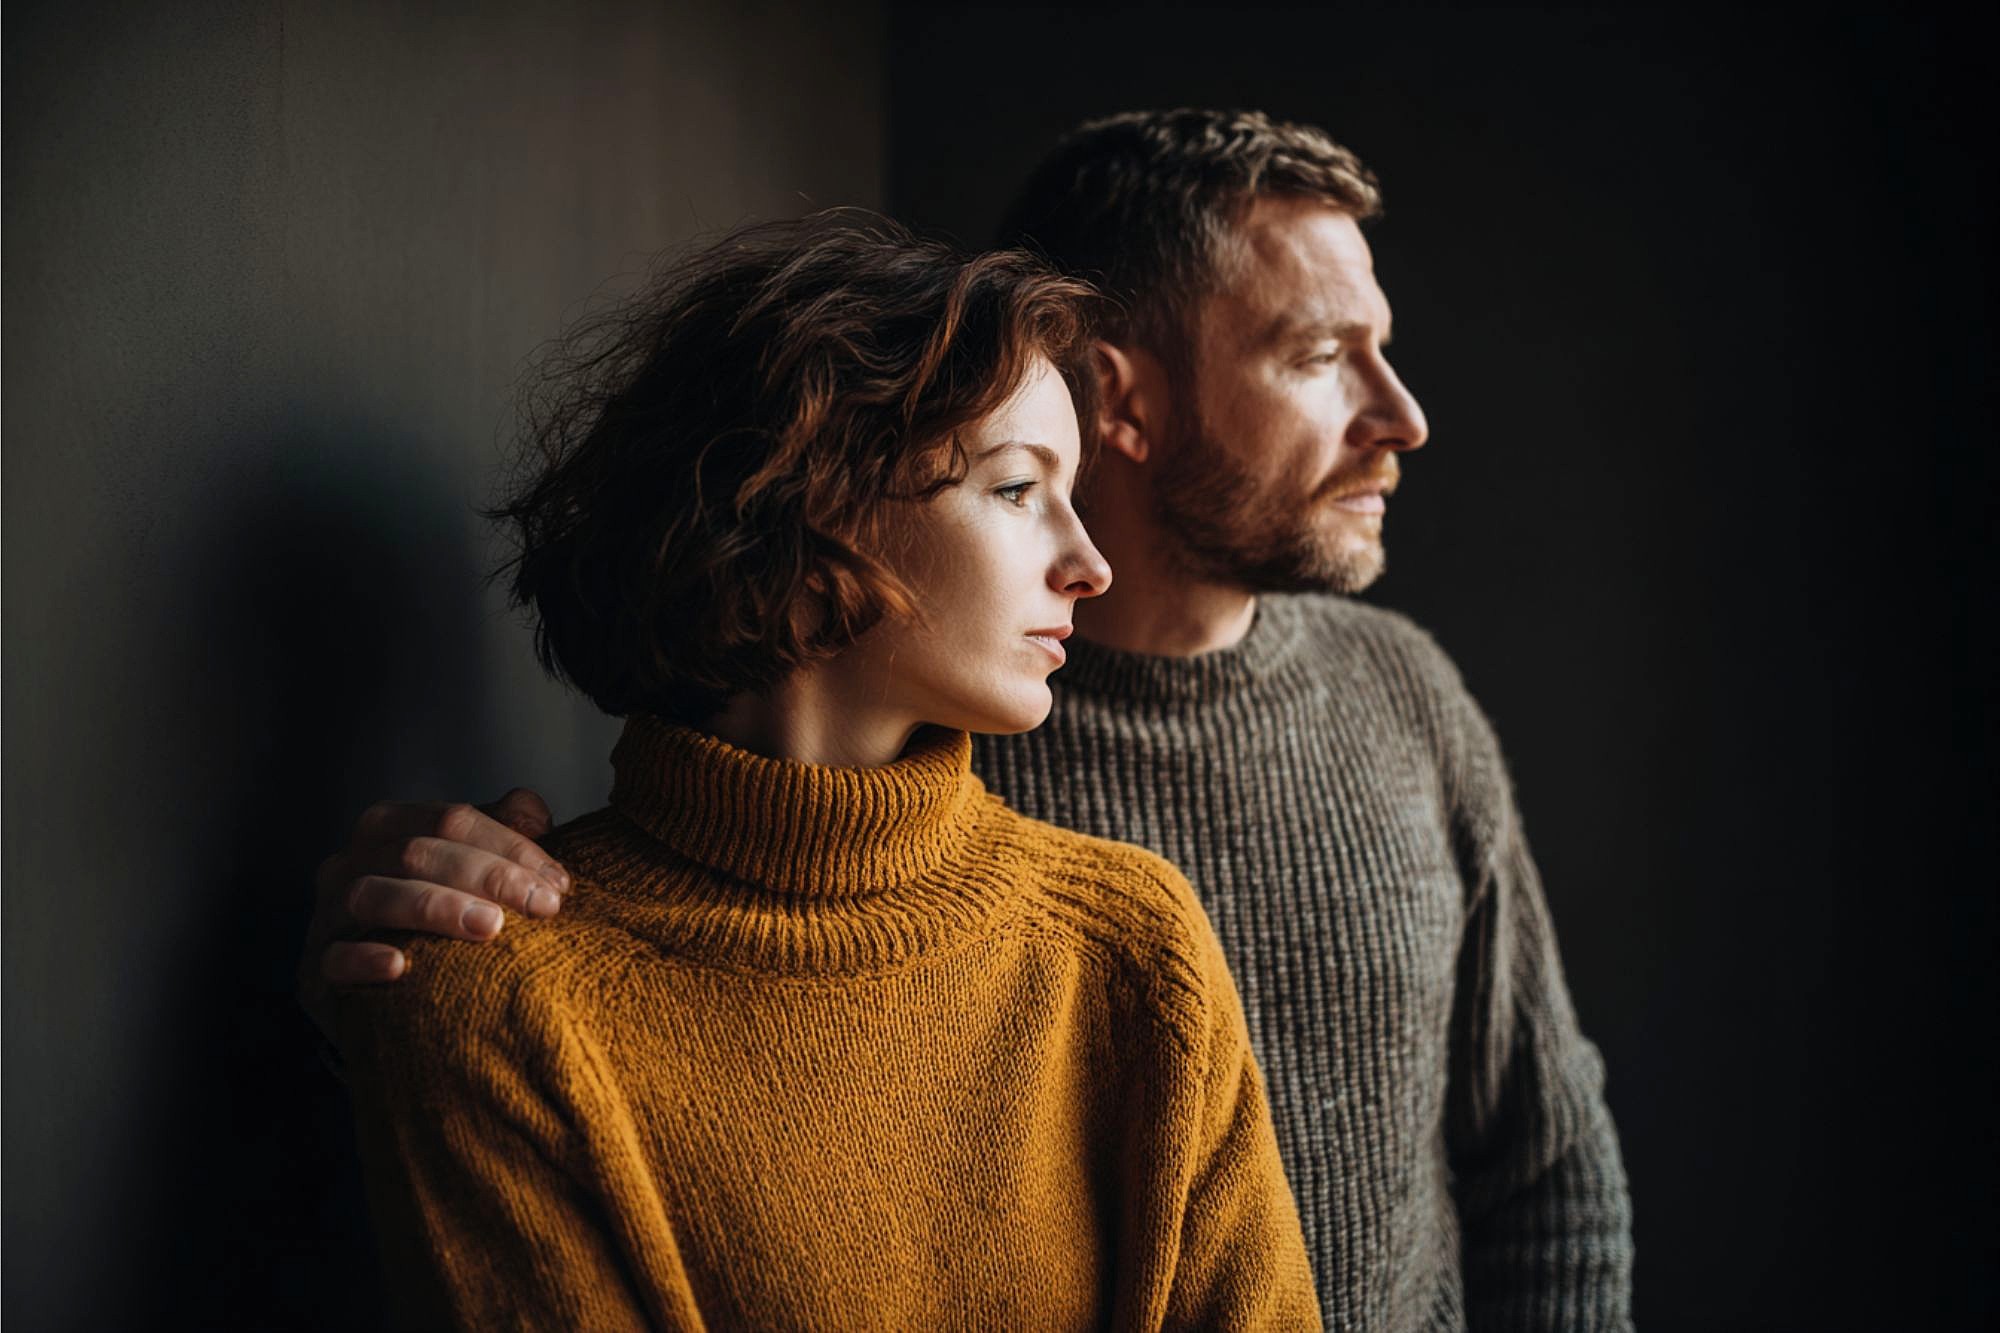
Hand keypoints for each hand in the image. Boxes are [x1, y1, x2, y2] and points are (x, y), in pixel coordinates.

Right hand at [297, 788, 569, 1043]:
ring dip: (435, 907)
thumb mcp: (468, 871)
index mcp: (388, 826)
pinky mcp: (315, 967)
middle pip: (417, 852)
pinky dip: (365, 957)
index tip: (559, 884)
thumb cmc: (431, 919)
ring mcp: (328, 913)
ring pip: (374, 895)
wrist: (373, 991)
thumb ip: (500, 835)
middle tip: (542, 906)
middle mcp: (351, 861)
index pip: (451, 819)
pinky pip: (333, 957)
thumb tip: (533, 808)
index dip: (510, 845)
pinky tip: (401, 966)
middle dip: (488, 875)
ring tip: (490, 927)